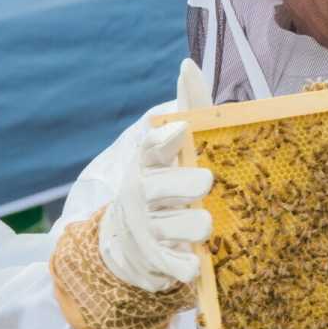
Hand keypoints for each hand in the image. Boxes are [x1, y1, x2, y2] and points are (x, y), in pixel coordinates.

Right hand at [98, 60, 214, 290]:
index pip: (153, 146)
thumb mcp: (170, 150)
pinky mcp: (154, 263)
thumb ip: (187, 108)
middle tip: (199, 186)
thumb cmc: (162, 186)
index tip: (184, 130)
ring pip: (196, 223)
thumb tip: (188, 64)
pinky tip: (188, 259)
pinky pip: (184, 264)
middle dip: (196, 186)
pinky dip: (191, 264)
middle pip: (185, 183)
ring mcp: (146, 229)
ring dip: (201, 226)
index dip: (169, 138)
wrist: (126, 249)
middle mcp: (140, 193)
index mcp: (146, 163)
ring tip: (195, 224)